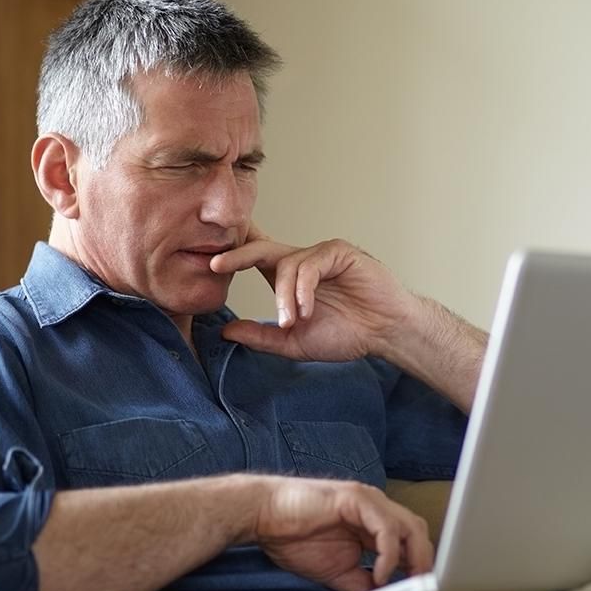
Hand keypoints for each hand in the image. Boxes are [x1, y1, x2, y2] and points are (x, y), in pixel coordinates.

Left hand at [209, 227, 415, 361]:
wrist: (385, 334)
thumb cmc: (347, 334)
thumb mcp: (294, 342)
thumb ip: (261, 336)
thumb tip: (226, 332)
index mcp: (288, 278)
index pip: (254, 258)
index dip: (232, 255)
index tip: (205, 262)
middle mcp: (301, 261)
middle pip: (261, 248)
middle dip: (236, 255)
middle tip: (214, 264)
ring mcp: (320, 254)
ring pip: (286, 264)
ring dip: (283, 296)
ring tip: (292, 320)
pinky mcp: (339, 253)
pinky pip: (310, 265)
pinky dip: (303, 289)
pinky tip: (307, 309)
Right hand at [254, 477, 433, 590]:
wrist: (262, 515)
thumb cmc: (293, 538)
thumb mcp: (336, 572)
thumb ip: (362, 583)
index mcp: (372, 524)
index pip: (409, 541)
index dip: (419, 565)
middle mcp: (375, 509)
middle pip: (417, 532)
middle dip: (424, 561)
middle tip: (423, 589)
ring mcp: (367, 501)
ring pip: (409, 525)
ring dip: (415, 557)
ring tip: (410, 582)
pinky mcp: (355, 498)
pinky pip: (385, 526)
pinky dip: (388, 552)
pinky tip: (380, 573)